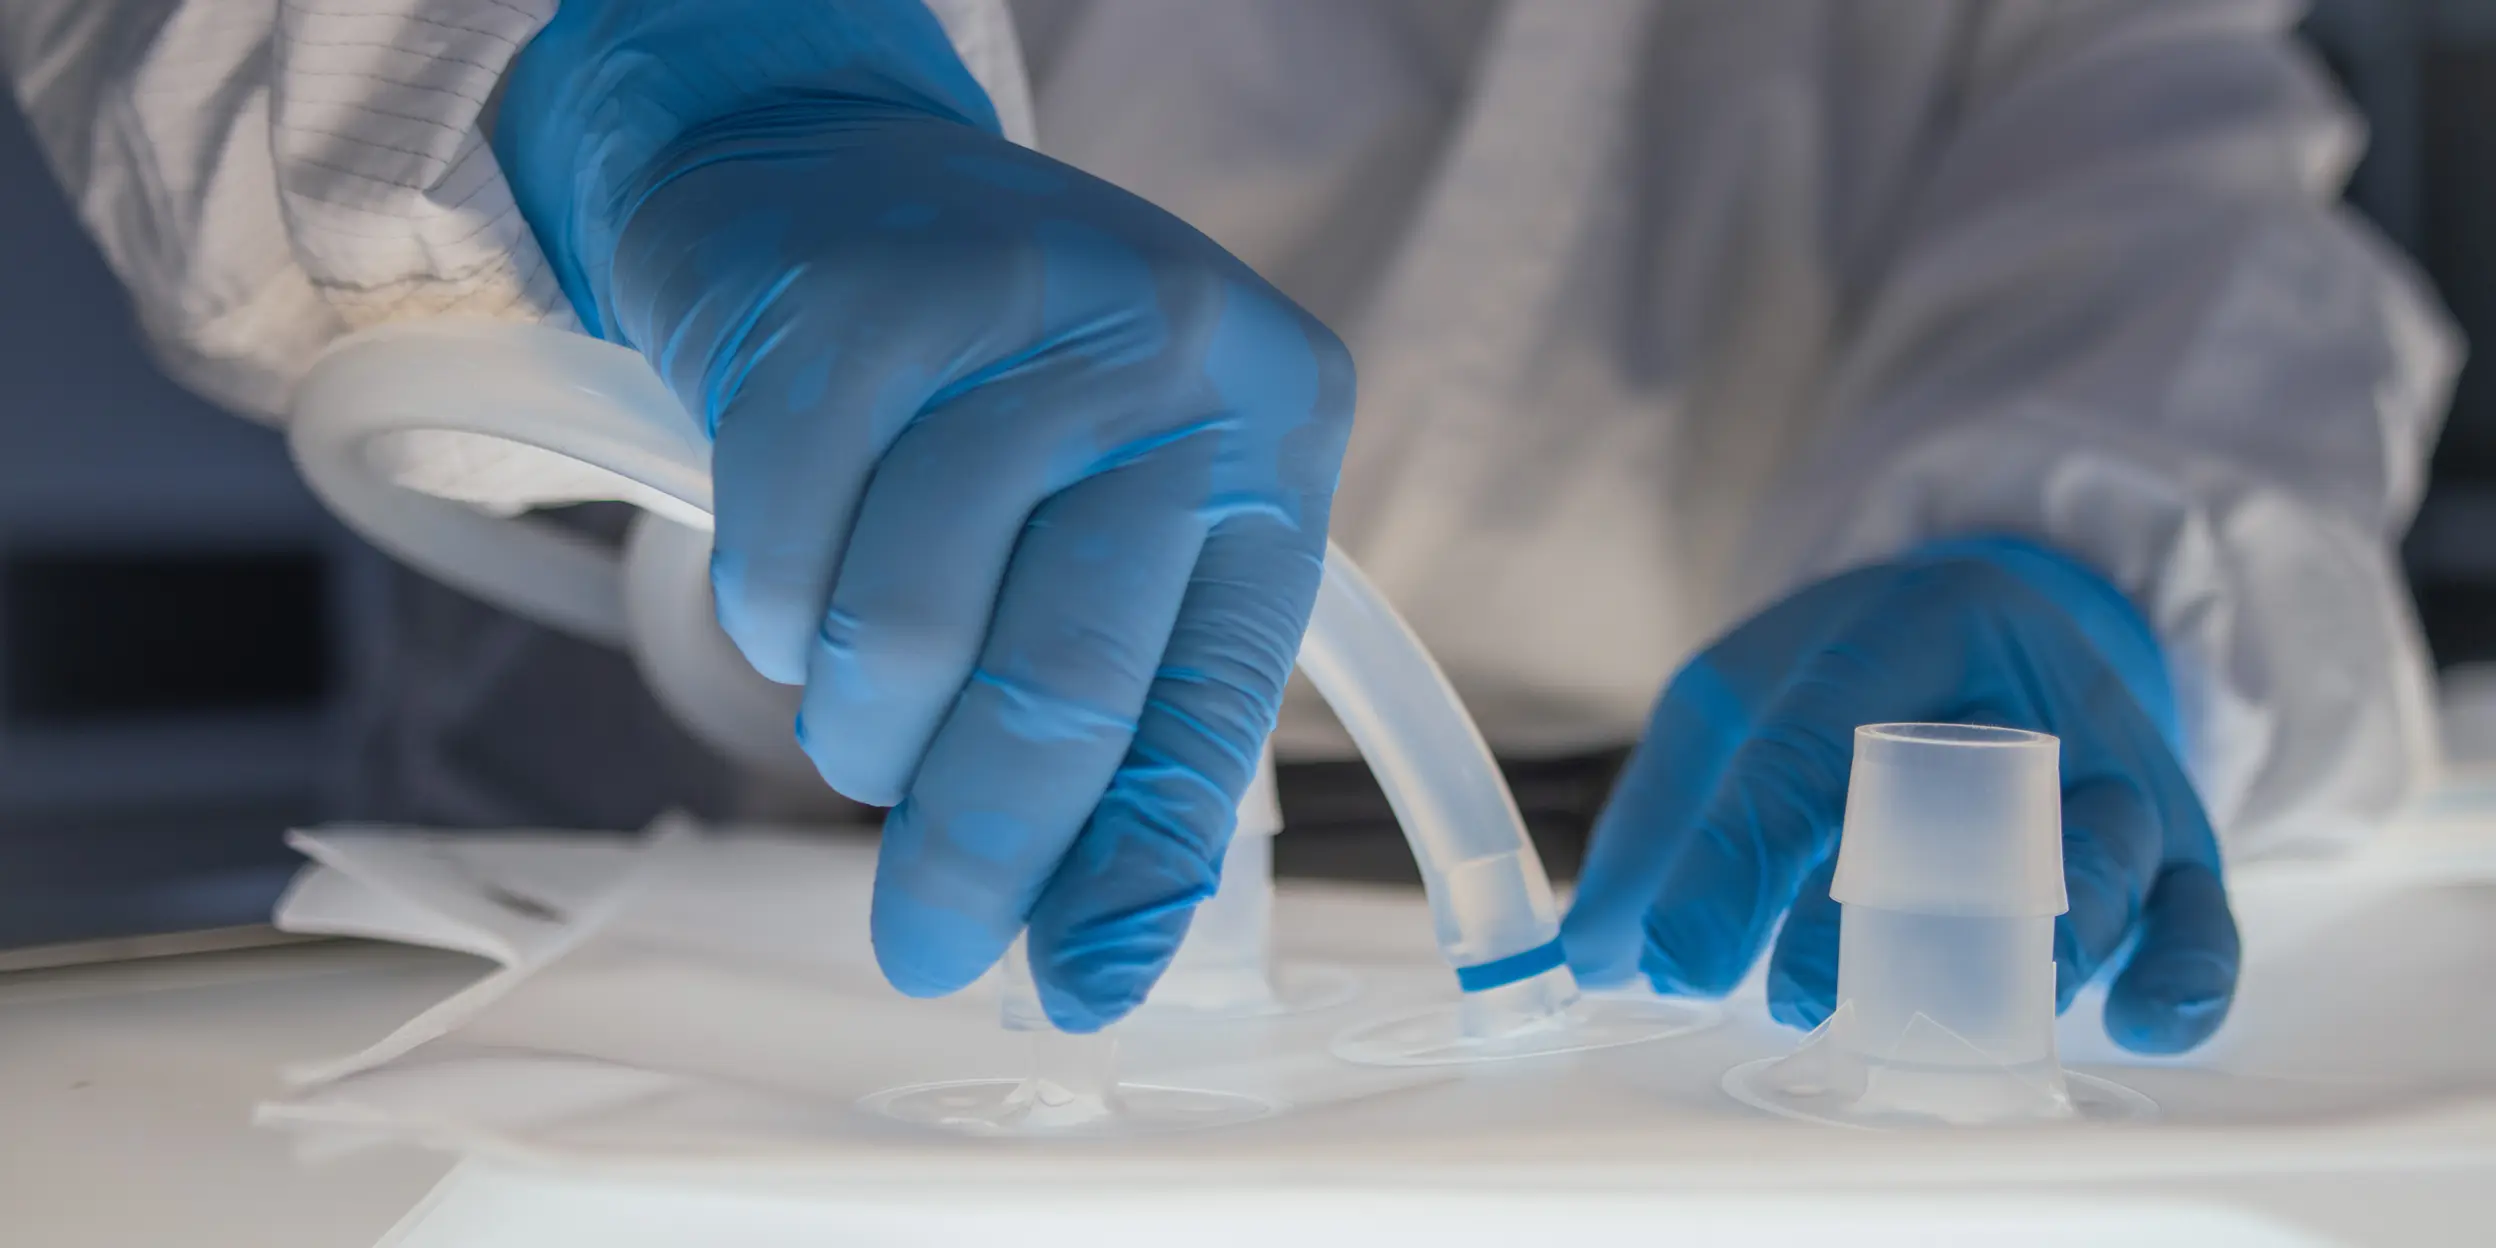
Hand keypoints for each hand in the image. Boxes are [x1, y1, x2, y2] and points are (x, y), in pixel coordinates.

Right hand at [500, 3, 1354, 1030]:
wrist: (820, 174)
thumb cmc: (979, 395)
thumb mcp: (1099, 528)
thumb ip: (1117, 720)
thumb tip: (1092, 961)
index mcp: (1267, 434)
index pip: (1210, 695)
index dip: (1138, 863)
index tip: (1083, 988)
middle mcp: (1172, 357)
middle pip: (1061, 677)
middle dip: (981, 846)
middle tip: (924, 944)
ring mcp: (1015, 311)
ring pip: (903, 635)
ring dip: (856, 723)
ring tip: (853, 698)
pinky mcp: (850, 302)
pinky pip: (780, 555)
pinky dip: (765, 619)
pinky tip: (787, 589)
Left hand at [1560, 538, 2238, 1053]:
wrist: (2000, 621)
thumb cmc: (1850, 679)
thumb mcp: (1735, 705)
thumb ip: (1665, 824)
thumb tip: (1595, 951)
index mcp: (1903, 627)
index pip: (1809, 744)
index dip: (1733, 859)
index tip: (1674, 959)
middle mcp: (2023, 686)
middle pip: (1963, 795)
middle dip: (1878, 907)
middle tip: (1797, 996)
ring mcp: (2112, 756)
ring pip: (2102, 845)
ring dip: (2037, 942)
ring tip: (1967, 1015)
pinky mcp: (2181, 831)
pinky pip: (2202, 902)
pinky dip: (2180, 969)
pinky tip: (2140, 1025)